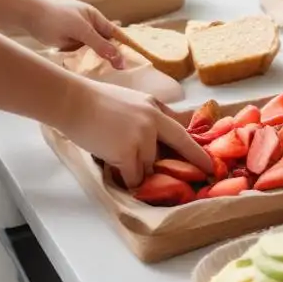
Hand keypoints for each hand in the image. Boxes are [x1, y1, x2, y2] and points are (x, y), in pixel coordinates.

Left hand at [19, 0, 121, 66]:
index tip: (127, 63)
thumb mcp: (80, 30)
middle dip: (105, 54)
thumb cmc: (55, 16)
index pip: (115, 34)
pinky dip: (75, 58)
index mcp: (94, 17)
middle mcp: (87, 25)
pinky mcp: (63, 40)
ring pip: (88, 49)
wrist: (25, 13)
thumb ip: (99, 43)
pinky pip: (74, 51)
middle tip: (114, 69)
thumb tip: (118, 56)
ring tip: (90, 65)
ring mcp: (74, 32)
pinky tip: (72, 61)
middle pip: (102, 43)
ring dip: (88, 57)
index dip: (122, 47)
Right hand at [62, 80, 211, 188]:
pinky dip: (131, 181)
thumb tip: (161, 131)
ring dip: (143, 172)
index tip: (210, 163)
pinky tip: (126, 182)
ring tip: (132, 172)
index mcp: (155, 108)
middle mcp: (153, 122)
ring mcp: (141, 138)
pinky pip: (134, 176)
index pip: (181, 131)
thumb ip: (149, 114)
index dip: (196, 149)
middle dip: (187, 163)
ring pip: (150, 166)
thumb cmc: (95, 99)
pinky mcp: (126, 153)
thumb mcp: (132, 100)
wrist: (72, 101)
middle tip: (201, 176)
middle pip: (175, 148)